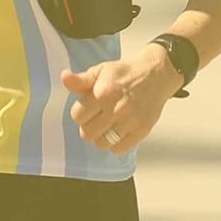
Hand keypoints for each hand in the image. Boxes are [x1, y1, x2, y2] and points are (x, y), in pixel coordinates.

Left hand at [61, 44, 183, 156]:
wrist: (156, 74)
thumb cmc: (125, 73)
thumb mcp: (101, 71)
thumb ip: (81, 80)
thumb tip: (64, 77)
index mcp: (104, 92)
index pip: (77, 116)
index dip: (80, 112)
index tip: (88, 108)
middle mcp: (117, 108)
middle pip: (87, 133)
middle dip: (88, 126)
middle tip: (96, 118)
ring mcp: (131, 121)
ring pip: (102, 143)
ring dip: (101, 136)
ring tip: (107, 125)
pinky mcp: (142, 130)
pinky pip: (119, 148)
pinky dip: (116, 143)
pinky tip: (118, 131)